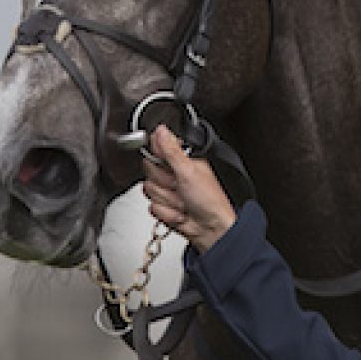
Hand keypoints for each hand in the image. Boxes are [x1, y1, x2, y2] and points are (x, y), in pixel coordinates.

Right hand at [142, 125, 236, 251]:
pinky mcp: (164, 207)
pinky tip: (180, 213)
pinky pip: (152, 206)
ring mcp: (169, 191)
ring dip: (168, 199)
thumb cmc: (210, 200)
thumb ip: (172, 150)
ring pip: (150, 190)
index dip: (158, 158)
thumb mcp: (189, 171)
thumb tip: (161, 129)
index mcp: (182, 159)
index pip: (157, 149)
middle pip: (150, 170)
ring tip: (184, 202)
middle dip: (164, 182)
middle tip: (180, 187)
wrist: (211, 230)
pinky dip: (167, 212)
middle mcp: (174, 173)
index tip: (168, 166)